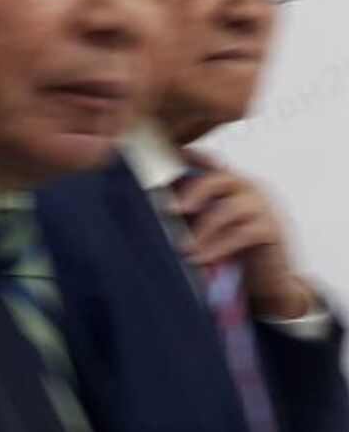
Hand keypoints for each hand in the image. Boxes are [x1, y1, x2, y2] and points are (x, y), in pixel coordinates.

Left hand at [176, 154, 314, 319]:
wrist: (268, 277)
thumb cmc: (234, 248)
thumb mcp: (210, 226)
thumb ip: (192, 211)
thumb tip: (159, 207)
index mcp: (232, 184)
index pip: (212, 162)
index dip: (193, 155)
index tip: (174, 154)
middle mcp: (249, 189)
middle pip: (221, 178)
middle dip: (195, 191)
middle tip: (172, 210)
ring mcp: (263, 207)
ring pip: (228, 209)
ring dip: (203, 229)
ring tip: (185, 248)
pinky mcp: (271, 229)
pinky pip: (242, 234)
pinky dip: (219, 246)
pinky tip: (203, 258)